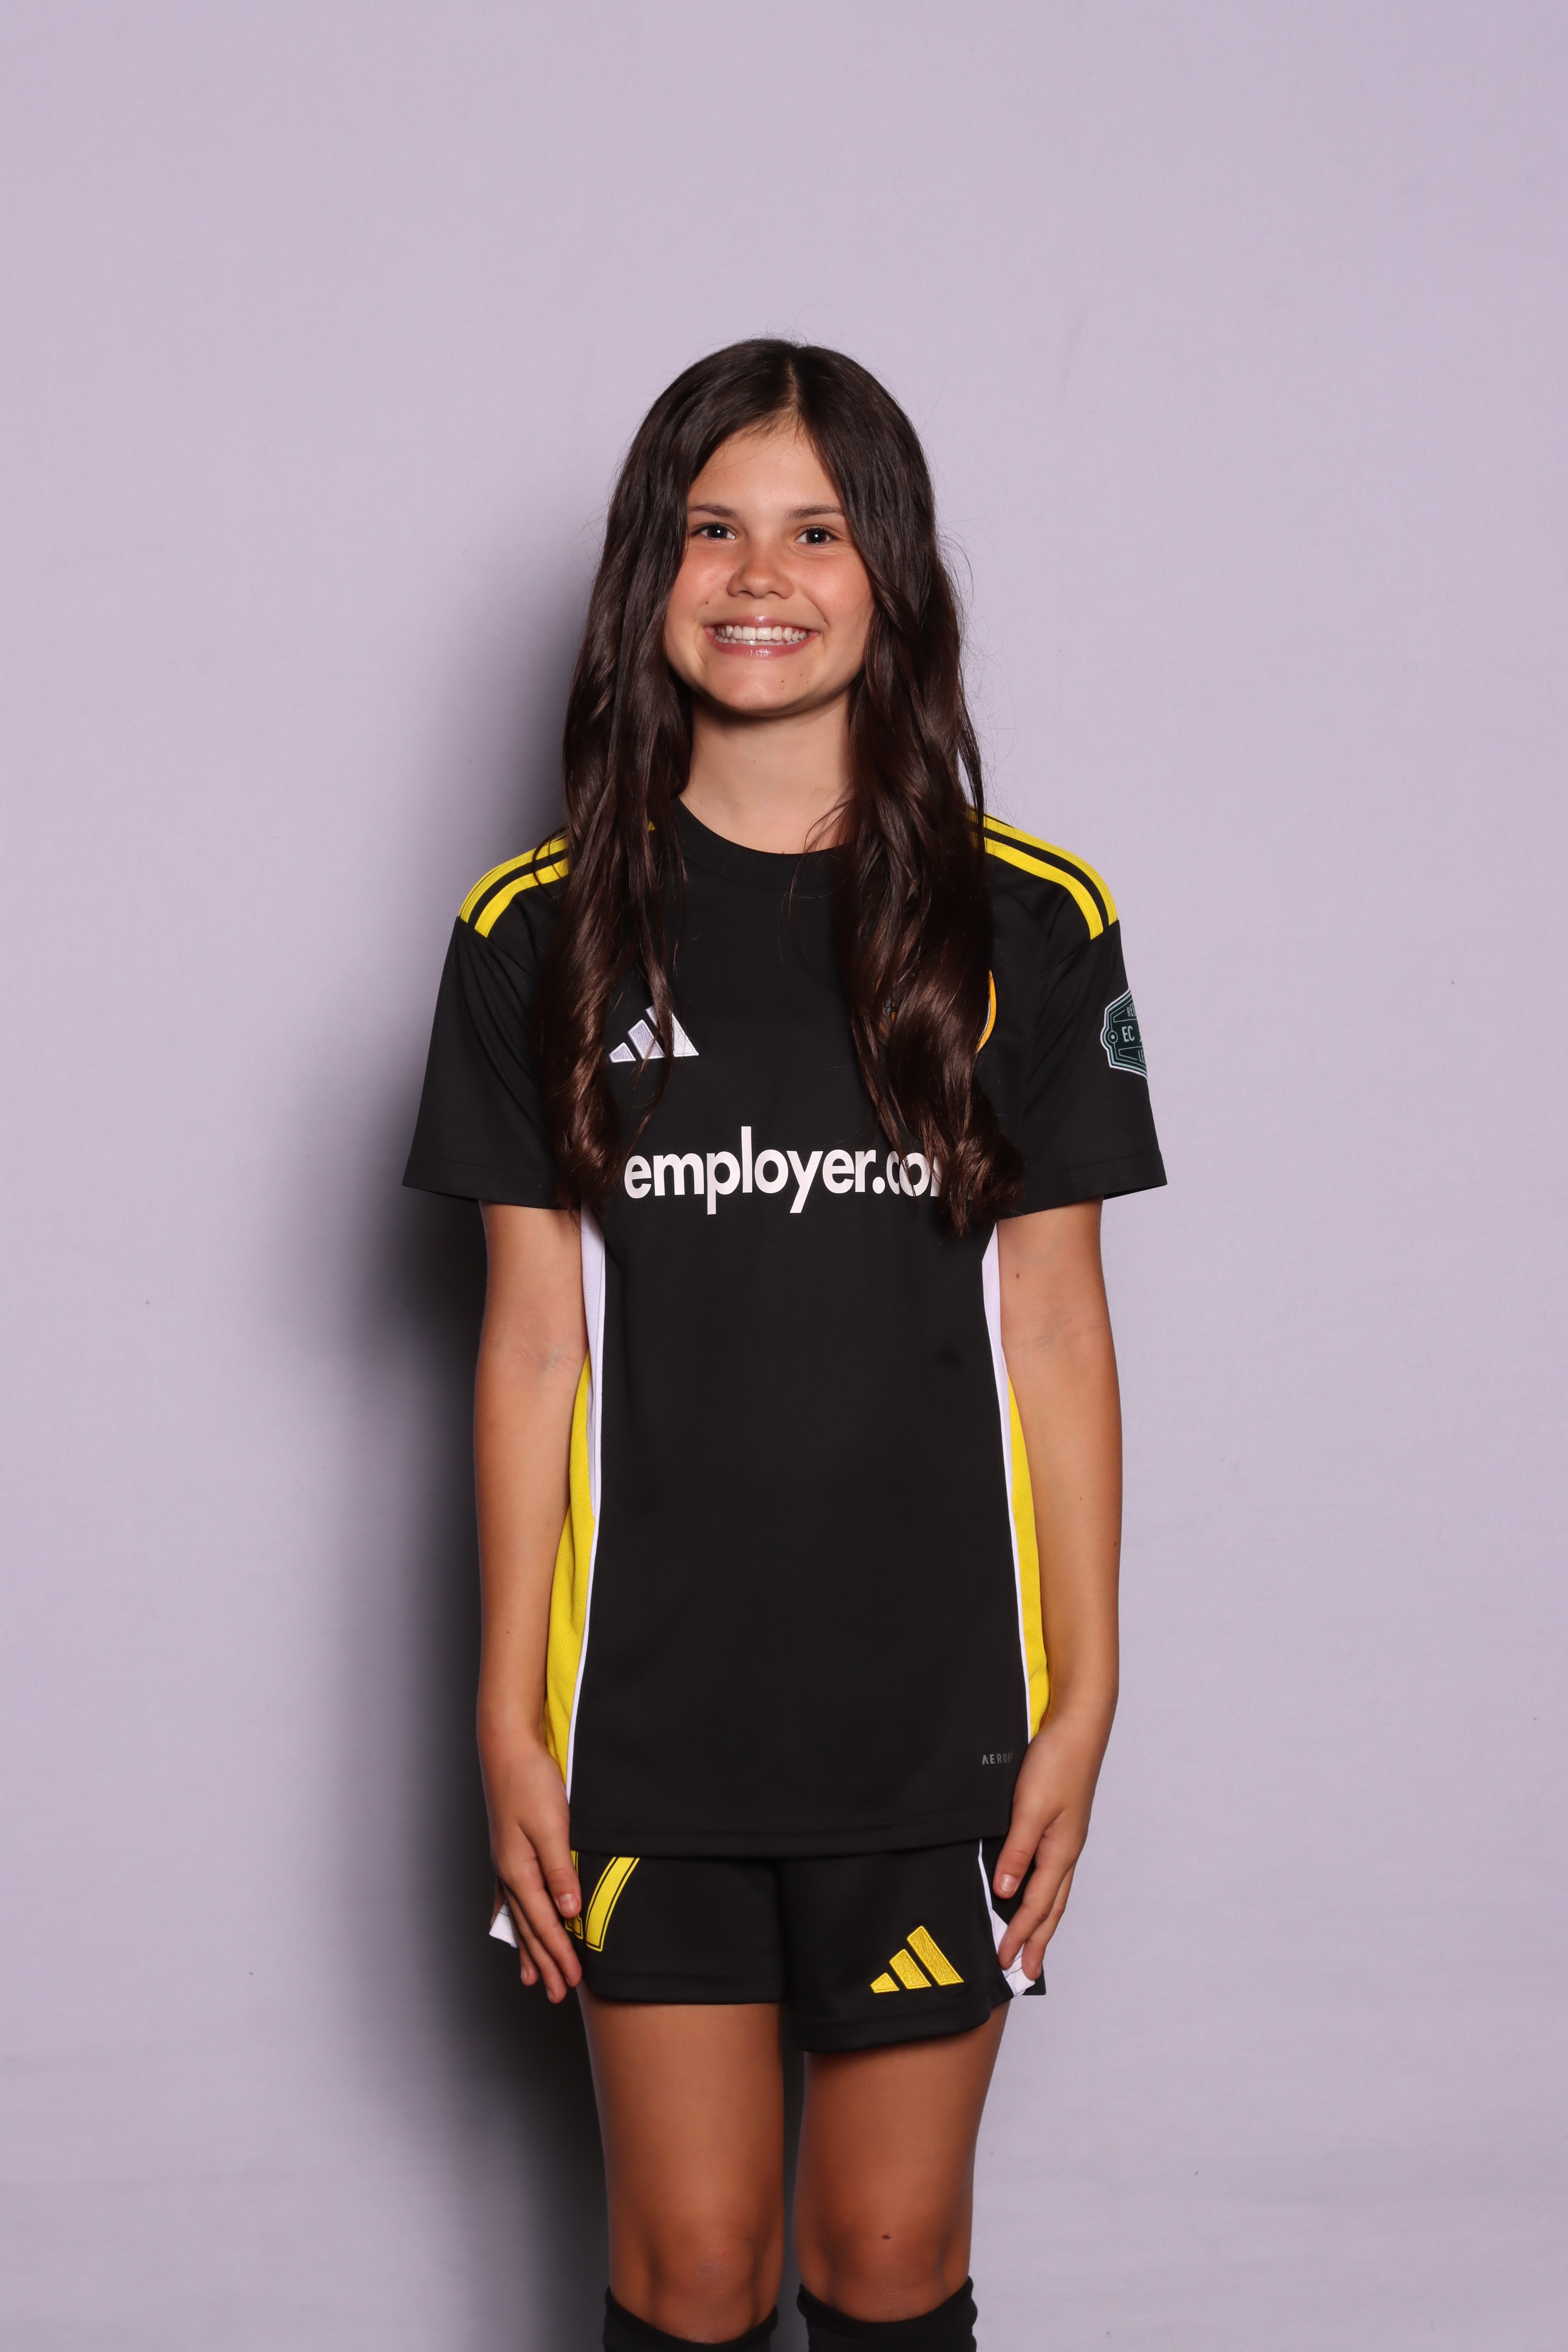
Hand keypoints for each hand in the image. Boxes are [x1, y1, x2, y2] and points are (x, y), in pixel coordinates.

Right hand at [479, 1728, 582, 2000]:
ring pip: (519, 1916)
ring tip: (530, 1978)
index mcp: (519, 1870)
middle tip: (556, 1994)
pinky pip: (510, 1897)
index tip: (574, 1980)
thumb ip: (560, 1870)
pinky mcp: (508, 1850)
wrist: (508, 1748)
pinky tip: (509, 1927)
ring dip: (528, 1948)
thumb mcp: (552, 1825)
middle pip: (529, 1927)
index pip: (544, 1923)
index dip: (560, 1953)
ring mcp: (505, 1862)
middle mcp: (508, 1872)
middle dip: (544, 1962)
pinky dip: (515, 1919)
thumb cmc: (531, 1782)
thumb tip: (569, 1913)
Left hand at [992, 1711, 1109, 1981]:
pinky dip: (1041, 1892)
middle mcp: (1066, 1850)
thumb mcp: (1030, 1808)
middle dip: (1038, 1941)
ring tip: (1031, 1944)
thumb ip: (1018, 1850)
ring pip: (1053, 1890)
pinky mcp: (1059, 1824)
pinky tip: (1030, 1892)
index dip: (1020, 1934)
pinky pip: (1049, 1870)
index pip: (1037, 1905)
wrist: (1077, 1727)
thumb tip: (1006, 1891)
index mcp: (1061, 1851)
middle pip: (1051, 1907)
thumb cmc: (1056, 1763)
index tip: (1003, 1960)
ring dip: (1041, 1921)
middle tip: (1025, 1971)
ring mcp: (1065, 1838)